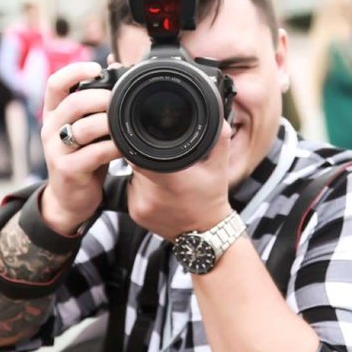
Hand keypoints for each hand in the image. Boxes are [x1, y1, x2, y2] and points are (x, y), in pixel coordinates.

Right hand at [40, 62, 122, 234]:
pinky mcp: (68, 170)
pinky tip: (125, 147)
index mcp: (53, 113)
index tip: (96, 68)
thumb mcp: (85, 127)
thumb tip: (115, 64)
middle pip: (72, 102)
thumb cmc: (82, 156)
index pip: (54, 84)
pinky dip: (113, 147)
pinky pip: (94, 153)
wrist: (70, 198)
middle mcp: (50, 129)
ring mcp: (56, 150)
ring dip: (108, 123)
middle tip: (120, 101)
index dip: (74, 71)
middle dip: (100, 98)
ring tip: (124, 123)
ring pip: (83, 128)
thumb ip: (95, 102)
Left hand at [127, 122, 233, 241]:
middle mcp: (151, 194)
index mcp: (171, 179)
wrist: (205, 235)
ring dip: (144, 172)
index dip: (140, 142)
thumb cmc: (211, 199)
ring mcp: (141, 206)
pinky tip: (159, 192)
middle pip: (137, 162)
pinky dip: (142, 187)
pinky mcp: (136, 214)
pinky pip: (132, 191)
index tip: (148, 137)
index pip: (140, 153)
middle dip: (148, 157)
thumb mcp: (219, 167)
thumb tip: (218, 116)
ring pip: (133, 176)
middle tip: (165, 161)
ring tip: (165, 178)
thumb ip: (218, 138)